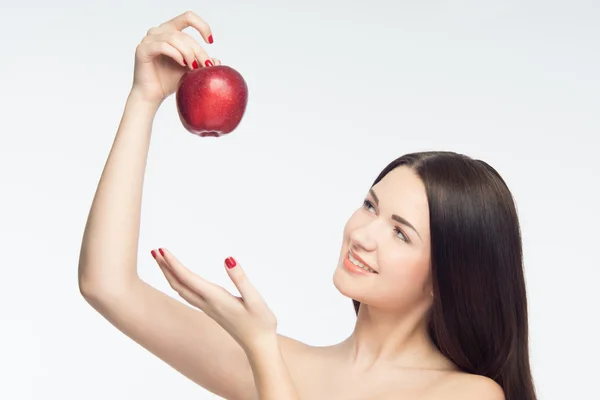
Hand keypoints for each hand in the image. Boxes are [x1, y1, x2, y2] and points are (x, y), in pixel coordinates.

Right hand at [132, 11, 221, 103]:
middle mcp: (158, 31)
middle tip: (205, 65)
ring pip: (174, 38)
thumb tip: (217, 60)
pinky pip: (163, 46)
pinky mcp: (143, 49)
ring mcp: (149, 39)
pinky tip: (182, 64)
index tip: (210, 41)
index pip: (188, 17)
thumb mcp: (191, 70)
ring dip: (188, 53)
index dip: (202, 26)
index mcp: (170, 31)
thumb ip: (202, 62)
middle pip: (184, 34)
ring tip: (193, 67)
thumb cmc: (169, 80)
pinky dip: (176, 54)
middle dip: (198, 50)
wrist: (153, 95)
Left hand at [151, 248, 277, 352]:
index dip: (173, 264)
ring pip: (181, 290)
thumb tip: (228, 259)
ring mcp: (208, 308)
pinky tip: (180, 278)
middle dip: (166, 267)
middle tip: (155, 251)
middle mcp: (208, 303)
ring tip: (162, 260)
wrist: (259, 346)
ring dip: (170, 274)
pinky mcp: (212, 310)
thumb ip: (240, 278)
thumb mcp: (255, 299)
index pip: (188, 279)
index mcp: (216, 298)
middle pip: (179, 284)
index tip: (162, 250)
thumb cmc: (260, 323)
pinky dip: (179, 282)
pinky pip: (188, 294)